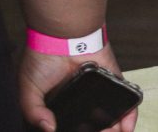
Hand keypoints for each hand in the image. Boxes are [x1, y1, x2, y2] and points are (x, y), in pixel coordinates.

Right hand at [18, 46, 134, 131]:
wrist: (61, 35)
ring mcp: (98, 90)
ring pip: (111, 115)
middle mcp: (81, 98)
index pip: (71, 125)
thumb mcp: (28, 91)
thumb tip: (49, 129)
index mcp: (60, 103)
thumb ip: (34, 113)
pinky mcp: (113, 80)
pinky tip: (127, 127)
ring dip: (114, 129)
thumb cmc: (41, 59)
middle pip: (92, 123)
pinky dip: (129, 114)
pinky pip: (125, 98)